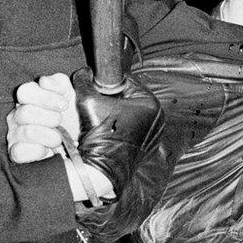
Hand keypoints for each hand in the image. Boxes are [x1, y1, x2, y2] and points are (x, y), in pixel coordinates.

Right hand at [7, 73, 78, 162]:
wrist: (81, 142)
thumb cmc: (73, 116)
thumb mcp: (72, 94)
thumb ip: (59, 82)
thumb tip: (44, 81)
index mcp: (29, 98)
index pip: (25, 91)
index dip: (46, 98)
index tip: (64, 105)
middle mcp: (18, 114)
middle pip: (25, 112)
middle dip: (51, 118)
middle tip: (61, 122)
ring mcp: (14, 133)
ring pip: (27, 132)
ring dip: (49, 135)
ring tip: (59, 137)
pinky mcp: (16, 152)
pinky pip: (19, 151)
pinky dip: (38, 150)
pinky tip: (47, 149)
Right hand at [72, 67, 163, 200]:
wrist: (101, 170)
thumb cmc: (99, 136)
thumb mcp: (87, 101)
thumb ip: (84, 81)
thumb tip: (83, 72)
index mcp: (150, 103)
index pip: (127, 82)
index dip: (109, 84)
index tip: (98, 89)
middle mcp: (158, 117)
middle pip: (131, 98)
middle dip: (114, 100)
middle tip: (100, 105)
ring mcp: (155, 133)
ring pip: (133, 114)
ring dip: (119, 114)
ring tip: (104, 120)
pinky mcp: (149, 146)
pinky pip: (135, 129)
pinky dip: (123, 128)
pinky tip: (111, 132)